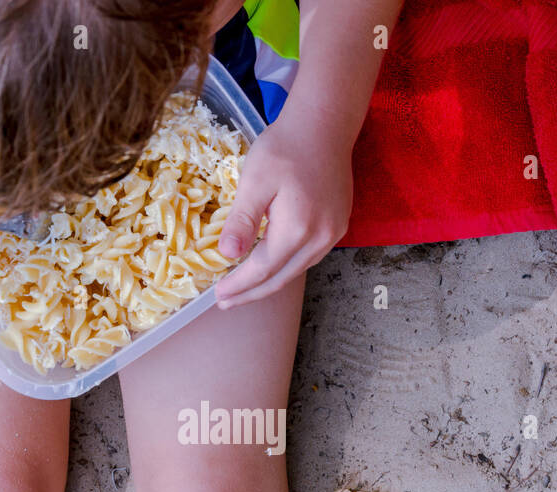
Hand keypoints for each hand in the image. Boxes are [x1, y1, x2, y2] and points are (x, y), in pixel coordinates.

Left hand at [214, 111, 353, 308]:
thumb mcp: (255, 180)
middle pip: (281, 278)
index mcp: (296, 229)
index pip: (262, 270)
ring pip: (297, 271)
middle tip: (226, 302)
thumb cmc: (285, 148)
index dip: (239, 286)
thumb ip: (242, 220)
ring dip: (270, 283)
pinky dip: (287, 268)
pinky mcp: (338, 225)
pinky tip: (272, 266)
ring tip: (245, 289)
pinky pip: (309, 258)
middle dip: (252, 293)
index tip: (217, 296)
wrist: (324, 124)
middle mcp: (319, 238)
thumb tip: (228, 254)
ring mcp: (333, 233)